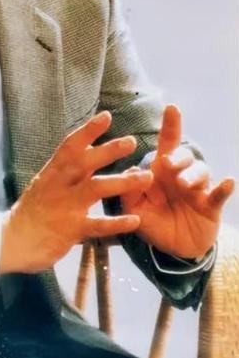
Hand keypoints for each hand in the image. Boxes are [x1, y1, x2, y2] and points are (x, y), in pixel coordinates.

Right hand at [0, 111, 152, 274]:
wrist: (10, 242)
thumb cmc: (30, 213)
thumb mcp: (43, 184)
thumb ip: (63, 171)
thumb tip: (82, 150)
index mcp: (52, 172)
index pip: (70, 145)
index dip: (88, 130)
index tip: (106, 116)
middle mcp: (59, 184)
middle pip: (85, 161)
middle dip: (109, 150)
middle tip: (132, 141)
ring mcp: (64, 206)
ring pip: (96, 189)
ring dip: (122, 182)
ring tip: (146, 178)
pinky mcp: (70, 229)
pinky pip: (98, 225)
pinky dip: (117, 222)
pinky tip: (135, 220)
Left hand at [120, 105, 234, 258]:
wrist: (173, 250)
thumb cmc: (152, 222)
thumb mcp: (134, 209)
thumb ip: (129, 191)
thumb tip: (133, 171)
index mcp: (161, 171)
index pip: (166, 143)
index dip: (171, 125)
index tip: (172, 107)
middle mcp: (180, 174)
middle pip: (183, 155)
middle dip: (177, 156)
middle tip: (167, 164)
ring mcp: (197, 189)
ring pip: (200, 171)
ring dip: (192, 175)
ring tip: (184, 185)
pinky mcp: (210, 206)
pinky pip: (219, 194)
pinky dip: (224, 188)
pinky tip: (228, 182)